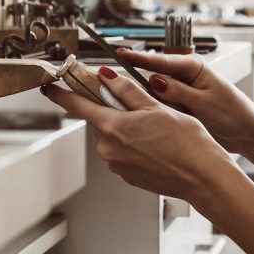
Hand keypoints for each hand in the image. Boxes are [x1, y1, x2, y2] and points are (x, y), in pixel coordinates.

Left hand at [41, 66, 240, 202]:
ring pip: (116, 136)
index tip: (50, 88)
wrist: (203, 177)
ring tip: (158, 130)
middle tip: (143, 107)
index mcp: (113, 128)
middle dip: (116, 110)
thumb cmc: (187, 143)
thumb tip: (106, 76)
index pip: (78, 106)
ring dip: (129, 129)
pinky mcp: (129, 176)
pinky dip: (137, 145)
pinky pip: (125, 153)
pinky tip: (158, 145)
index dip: (62, 94)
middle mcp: (110, 149)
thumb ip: (127, 91)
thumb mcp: (157, 107)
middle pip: (102, 120)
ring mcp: (118, 165)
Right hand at [115, 48, 253, 154]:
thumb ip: (179, 92)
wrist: (246, 133)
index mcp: (194, 67)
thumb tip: (155, 81)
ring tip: (160, 111)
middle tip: (129, 90)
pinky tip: (161, 119)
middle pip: (154, 75)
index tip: (121, 54)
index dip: (140, 58)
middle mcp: (185, 76)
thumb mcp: (205, 102)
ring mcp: (181, 91)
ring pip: (156, 94)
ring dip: (154, 103)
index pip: (161, 60)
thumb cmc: (233, 113)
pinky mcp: (180, 105)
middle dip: (143, 85)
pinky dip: (160, 112)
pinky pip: (162, 106)